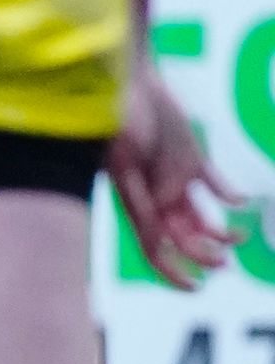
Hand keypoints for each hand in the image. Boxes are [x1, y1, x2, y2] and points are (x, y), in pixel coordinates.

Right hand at [110, 62, 238, 290]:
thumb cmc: (120, 115)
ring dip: (219, 232)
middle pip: (182, 237)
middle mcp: (157, 195)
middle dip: (203, 255)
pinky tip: (242, 201)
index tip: (195, 287)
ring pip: (199, 216)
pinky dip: (228, 194)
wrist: (128, 77)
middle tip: (225, 263)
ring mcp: (174, 176)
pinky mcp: (190, 156)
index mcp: (138, 201)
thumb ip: (152, 184)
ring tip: (240, 237)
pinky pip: (212, 183)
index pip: (153, 247)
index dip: (172, 271)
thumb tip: (171, 204)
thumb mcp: (131, 153)